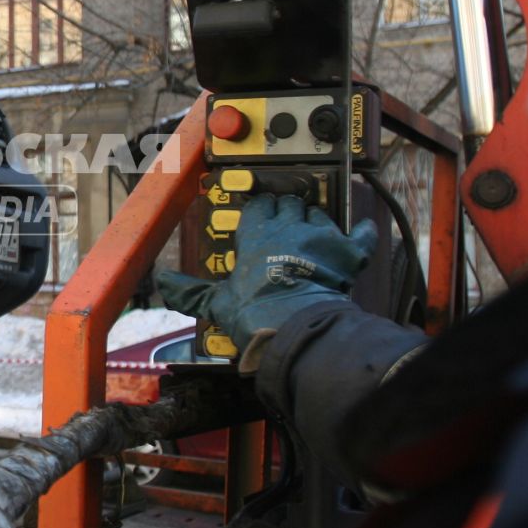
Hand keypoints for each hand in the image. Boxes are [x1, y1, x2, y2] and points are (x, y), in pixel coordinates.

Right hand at [158, 194, 377, 351]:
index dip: (260, 210)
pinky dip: (362, 233)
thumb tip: (164, 285)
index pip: (258, 206)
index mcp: (256, 233)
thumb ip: (193, 291)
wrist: (295, 325)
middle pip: (290, 202)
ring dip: (317, 219)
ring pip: (320, 213)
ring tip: (314, 230)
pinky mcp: (348, 251)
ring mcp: (321, 236)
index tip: (259, 214)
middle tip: (285, 220)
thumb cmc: (255, 311)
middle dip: (288, 208)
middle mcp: (289, 226)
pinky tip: (362, 231)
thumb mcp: (217, 302)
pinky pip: (361, 234)